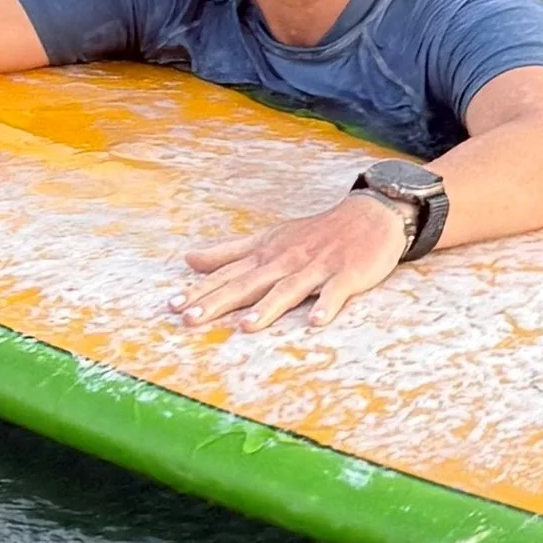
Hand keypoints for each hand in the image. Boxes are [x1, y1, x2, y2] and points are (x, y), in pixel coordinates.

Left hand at [174, 188, 408, 331]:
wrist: (369, 215)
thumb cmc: (314, 233)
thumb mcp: (268, 238)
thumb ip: (228, 253)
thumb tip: (188, 260)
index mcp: (267, 254)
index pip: (229, 274)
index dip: (201, 290)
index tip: (173, 306)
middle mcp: (287, 260)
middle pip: (250, 283)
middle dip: (220, 301)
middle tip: (192, 319)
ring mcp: (318, 267)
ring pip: (289, 289)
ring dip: (268, 308)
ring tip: (246, 327)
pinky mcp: (348, 275)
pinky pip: (336, 293)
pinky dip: (327, 307)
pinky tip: (317, 322)